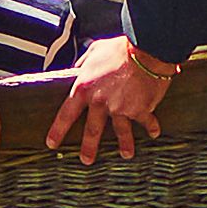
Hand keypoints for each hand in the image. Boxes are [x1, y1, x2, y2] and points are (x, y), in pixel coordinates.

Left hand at [43, 38, 181, 164]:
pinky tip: (154, 133)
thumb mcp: (95, 50)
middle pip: (92, 130)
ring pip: (121, 132)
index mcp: (85, 88)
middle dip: (88, 147)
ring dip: (124, 145)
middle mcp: (100, 102)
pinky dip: (151, 128)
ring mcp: (120, 108)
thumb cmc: (119, 48)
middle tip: (86, 160)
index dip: (58, 130)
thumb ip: (83, 62)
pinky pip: (146, 121)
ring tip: (126, 155)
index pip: (66, 114)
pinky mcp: (140, 109)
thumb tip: (77, 67)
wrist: (146, 50)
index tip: (52, 143)